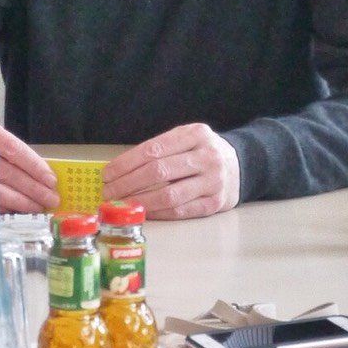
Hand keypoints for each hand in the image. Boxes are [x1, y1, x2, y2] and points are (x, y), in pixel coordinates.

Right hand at [0, 117, 59, 212]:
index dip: (34, 166)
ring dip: (21, 201)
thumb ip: (16, 156)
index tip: (51, 180)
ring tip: (39, 207)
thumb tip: (46, 181)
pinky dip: (3, 209)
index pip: (12, 148)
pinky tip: (18, 212)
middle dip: (32, 187)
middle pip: (5, 171)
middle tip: (51, 199)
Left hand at [102, 124, 239, 219]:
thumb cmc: (201, 152)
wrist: (240, 166)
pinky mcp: (215, 203)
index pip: (153, 149)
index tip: (107, 174)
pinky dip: (158, 213)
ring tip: (122, 204)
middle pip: (158, 172)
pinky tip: (144, 212)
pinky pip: (180, 211)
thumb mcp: (186, 138)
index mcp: (196, 134)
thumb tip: (119, 170)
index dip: (126, 163)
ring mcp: (214, 181)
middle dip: (127, 184)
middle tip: (108, 192)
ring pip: (169, 195)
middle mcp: (207, 156)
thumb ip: (159, 149)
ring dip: (140, 201)